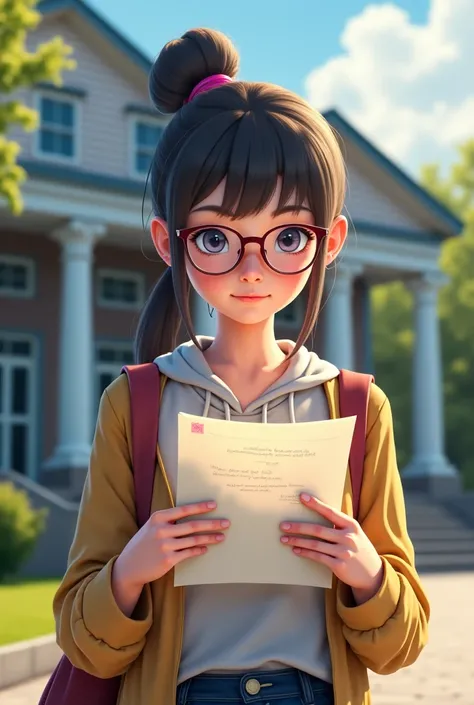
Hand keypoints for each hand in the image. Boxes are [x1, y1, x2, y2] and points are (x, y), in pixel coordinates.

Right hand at [114, 501, 228, 590]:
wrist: (129, 566)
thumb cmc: (144, 544)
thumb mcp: (152, 527)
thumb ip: (168, 521)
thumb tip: (193, 517)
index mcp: (158, 518)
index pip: (183, 510)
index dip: (200, 507)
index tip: (214, 504)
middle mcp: (161, 530)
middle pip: (192, 525)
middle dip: (212, 524)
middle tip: (226, 523)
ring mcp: (165, 546)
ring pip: (193, 540)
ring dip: (210, 538)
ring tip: (222, 537)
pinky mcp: (168, 560)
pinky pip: (188, 553)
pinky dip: (199, 550)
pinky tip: (206, 548)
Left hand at [280, 493, 382, 602]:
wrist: (373, 574)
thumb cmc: (358, 549)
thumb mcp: (354, 533)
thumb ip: (339, 525)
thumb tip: (315, 515)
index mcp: (351, 525)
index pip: (330, 512)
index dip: (315, 504)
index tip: (302, 497)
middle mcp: (348, 537)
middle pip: (318, 530)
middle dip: (298, 527)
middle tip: (283, 525)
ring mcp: (343, 552)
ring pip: (315, 544)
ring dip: (297, 541)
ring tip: (284, 539)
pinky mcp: (339, 565)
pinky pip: (318, 557)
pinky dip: (305, 553)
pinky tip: (295, 550)